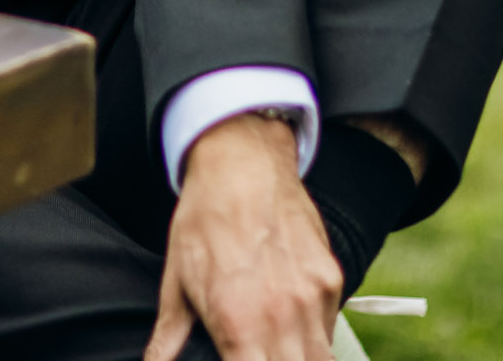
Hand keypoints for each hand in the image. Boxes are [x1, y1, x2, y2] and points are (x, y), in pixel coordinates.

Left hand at [146, 112, 340, 360]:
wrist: (242, 161)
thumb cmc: (204, 217)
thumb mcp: (176, 278)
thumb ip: (171, 333)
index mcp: (238, 322)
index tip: (235, 359)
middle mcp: (282, 316)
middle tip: (252, 352)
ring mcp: (313, 299)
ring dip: (298, 360)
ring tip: (273, 348)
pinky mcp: (332, 281)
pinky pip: (329, 329)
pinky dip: (314, 338)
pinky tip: (290, 326)